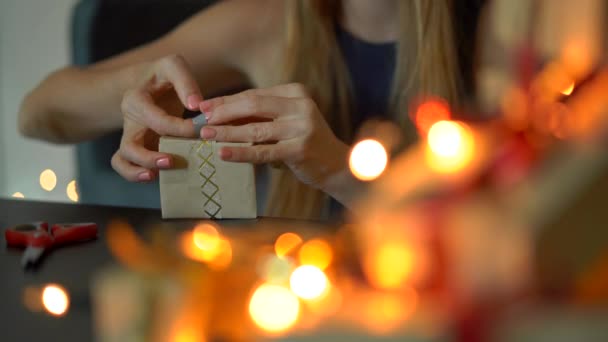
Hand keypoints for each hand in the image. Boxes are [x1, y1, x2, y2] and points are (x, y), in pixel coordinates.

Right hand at [111, 55, 200, 181]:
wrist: (149, 81)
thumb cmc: (163, 75)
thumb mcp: (173, 66)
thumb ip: (186, 82)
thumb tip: (197, 106)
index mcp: (136, 100)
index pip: (156, 119)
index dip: (179, 128)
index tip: (199, 131)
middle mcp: (129, 121)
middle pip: (129, 145)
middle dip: (149, 157)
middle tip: (173, 161)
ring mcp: (131, 136)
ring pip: (123, 159)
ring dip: (139, 170)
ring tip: (159, 174)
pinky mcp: (137, 146)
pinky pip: (125, 164)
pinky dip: (135, 174)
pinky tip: (156, 176)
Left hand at [199, 83, 350, 189]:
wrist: (336, 165)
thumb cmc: (304, 142)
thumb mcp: (286, 121)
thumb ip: (260, 115)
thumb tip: (217, 114)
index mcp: (296, 92)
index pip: (253, 94)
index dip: (225, 101)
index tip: (203, 107)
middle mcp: (301, 106)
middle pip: (253, 105)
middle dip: (223, 112)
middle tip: (201, 120)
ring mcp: (302, 127)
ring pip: (255, 129)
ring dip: (227, 132)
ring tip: (205, 136)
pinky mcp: (300, 150)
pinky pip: (263, 151)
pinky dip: (240, 153)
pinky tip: (223, 153)